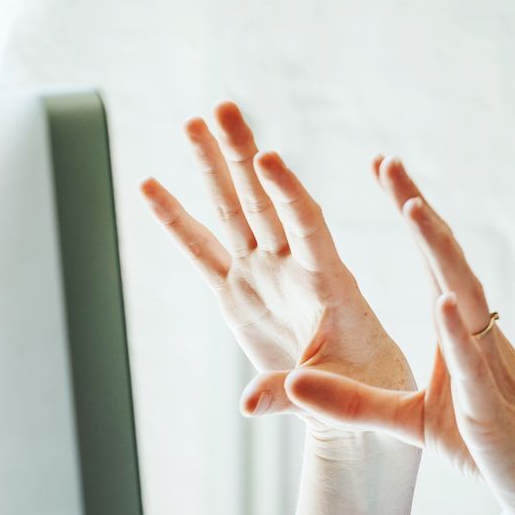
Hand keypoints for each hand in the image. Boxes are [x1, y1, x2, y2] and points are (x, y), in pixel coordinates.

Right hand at [140, 102, 415, 445]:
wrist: (355, 399)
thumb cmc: (364, 389)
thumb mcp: (338, 394)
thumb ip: (293, 394)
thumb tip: (247, 406)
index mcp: (329, 282)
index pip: (306, 226)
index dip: (287, 192)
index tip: (269, 157)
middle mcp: (291, 267)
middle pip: (263, 201)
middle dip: (243, 155)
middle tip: (224, 108)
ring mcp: (261, 275)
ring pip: (233, 213)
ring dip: (213, 169)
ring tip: (193, 121)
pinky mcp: (237, 294)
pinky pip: (200, 252)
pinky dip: (175, 222)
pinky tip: (150, 185)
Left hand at [275, 156, 514, 514]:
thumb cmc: (493, 452)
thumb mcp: (412, 424)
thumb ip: (355, 404)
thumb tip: (295, 382)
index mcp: (462, 336)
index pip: (434, 262)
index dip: (411, 214)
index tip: (385, 169)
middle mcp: (479, 338)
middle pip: (448, 262)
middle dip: (418, 211)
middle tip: (388, 162)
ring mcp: (491, 369)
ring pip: (465, 298)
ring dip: (439, 253)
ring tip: (412, 208)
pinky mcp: (492, 410)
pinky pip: (475, 364)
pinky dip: (458, 331)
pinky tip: (444, 300)